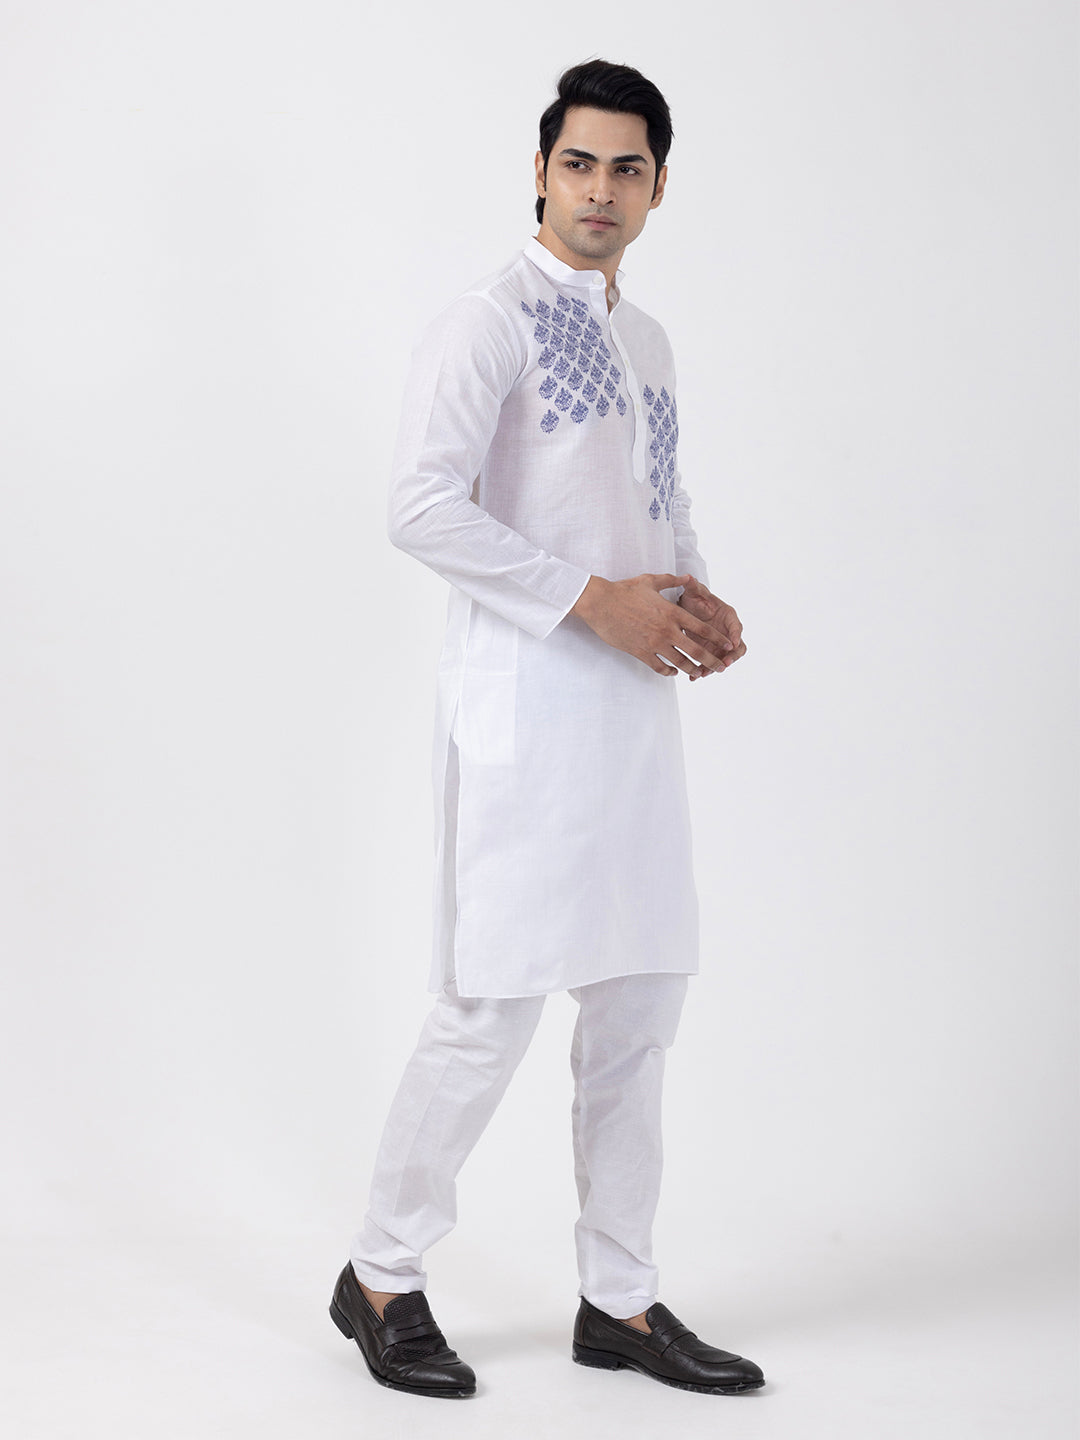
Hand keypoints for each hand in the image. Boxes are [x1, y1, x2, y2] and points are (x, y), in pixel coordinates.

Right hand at [571, 573, 734, 677]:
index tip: (728, 644)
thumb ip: (672, 580)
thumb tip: (688, 577)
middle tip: (720, 667)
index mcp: (672, 613)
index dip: (718, 639)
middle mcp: (667, 630)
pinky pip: (659, 667)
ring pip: (680, 662)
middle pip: (696, 650)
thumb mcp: (651, 581)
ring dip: (691, 669)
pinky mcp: (640, 652)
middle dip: (711, 660)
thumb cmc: (625, 590)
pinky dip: (668, 671)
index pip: (703, 629)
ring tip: (699, 673)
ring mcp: (654, 643)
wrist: (600, 603)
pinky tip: (673, 672)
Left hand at [677, 575, 746, 679]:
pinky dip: (704, 670)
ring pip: (724, 659)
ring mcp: (720, 644)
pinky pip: (710, 663)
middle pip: (736, 648)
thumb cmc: (695, 598)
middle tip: (724, 664)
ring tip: (705, 673)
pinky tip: (694, 676)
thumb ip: (693, 587)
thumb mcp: (694, 592)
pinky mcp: (710, 652)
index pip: (737, 627)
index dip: (735, 635)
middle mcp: (727, 632)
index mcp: (728, 616)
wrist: (687, 608)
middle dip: (731, 657)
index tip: (732, 644)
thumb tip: (688, 578)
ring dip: (715, 667)